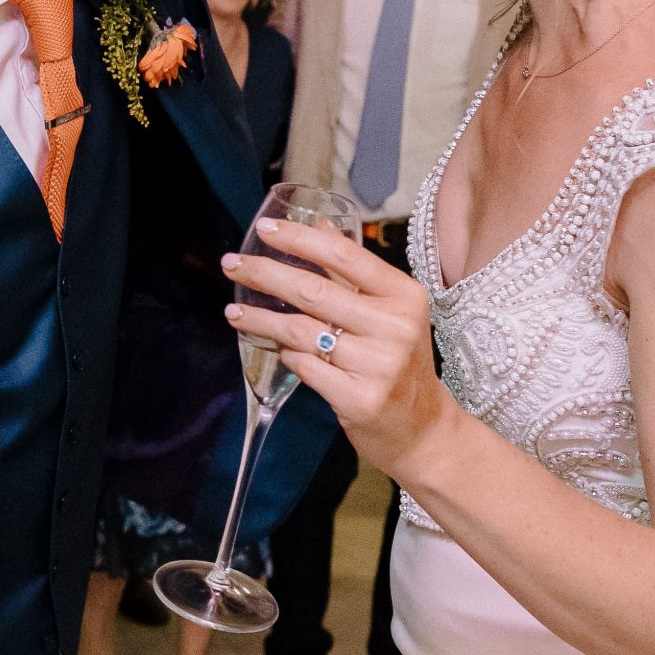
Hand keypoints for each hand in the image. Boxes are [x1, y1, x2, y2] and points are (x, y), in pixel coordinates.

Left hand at [221, 217, 459, 477]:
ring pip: (302, 331)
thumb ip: (354, 272)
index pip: (344, 256)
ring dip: (261, 318)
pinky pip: (305, 367)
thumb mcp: (390, 312)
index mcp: (405, 296)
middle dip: (264, 273)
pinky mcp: (360, 399)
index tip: (264, 229)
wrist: (423, 429)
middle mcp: (396, 327)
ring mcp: (380, 365)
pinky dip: (283, 355)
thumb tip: (321, 225)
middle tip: (231, 265)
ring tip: (234, 311)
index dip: (299, 239)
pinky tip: (271, 347)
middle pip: (314, 291)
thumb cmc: (399, 363)